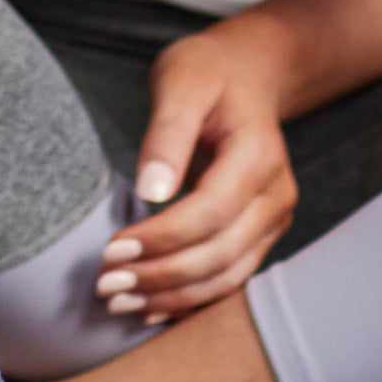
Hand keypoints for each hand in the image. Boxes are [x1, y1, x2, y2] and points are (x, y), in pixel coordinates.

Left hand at [95, 20, 299, 322]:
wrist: (247, 73)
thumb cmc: (206, 73)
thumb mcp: (180, 83)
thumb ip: (166, 134)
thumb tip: (151, 191)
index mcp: (259, 157)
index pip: (211, 213)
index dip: (161, 238)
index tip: (111, 249)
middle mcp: (276, 196)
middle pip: (221, 254)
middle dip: (162, 277)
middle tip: (105, 287)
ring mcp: (273, 219)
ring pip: (229, 275)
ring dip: (174, 296)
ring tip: (121, 306)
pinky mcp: (260, 232)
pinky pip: (232, 275)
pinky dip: (193, 297)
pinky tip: (154, 309)